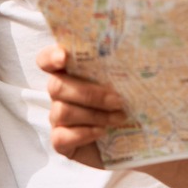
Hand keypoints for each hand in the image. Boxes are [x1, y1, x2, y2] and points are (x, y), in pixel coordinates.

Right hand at [36, 45, 126, 167]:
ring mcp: (58, 119)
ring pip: (62, 111)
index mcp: (71, 72)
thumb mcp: (131, 80)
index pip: (47, 60)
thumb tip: (132, 44)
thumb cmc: (133, 102)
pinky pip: (60, 137)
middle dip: (89, 93)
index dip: (51, 57)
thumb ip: (123, 64)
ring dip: (94, 115)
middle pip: (56, 86)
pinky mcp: (62, 143)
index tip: (65, 57)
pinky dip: (83, 134)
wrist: (141, 139)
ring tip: (119, 118)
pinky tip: (102, 132)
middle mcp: (61, 93)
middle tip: (118, 100)